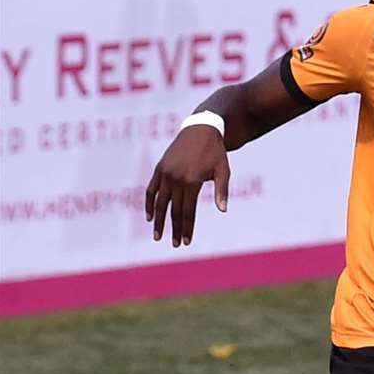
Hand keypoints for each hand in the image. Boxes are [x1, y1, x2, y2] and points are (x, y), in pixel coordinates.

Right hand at [145, 125, 230, 245]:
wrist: (200, 129)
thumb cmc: (215, 152)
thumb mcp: (223, 171)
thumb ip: (222, 190)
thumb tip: (223, 210)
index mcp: (191, 181)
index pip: (188, 211)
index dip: (187, 228)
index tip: (187, 242)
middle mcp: (175, 178)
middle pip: (173, 210)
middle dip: (175, 229)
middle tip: (175, 244)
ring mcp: (165, 173)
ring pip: (159, 202)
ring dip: (158, 220)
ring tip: (157, 236)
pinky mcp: (159, 168)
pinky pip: (151, 189)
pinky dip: (149, 202)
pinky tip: (149, 216)